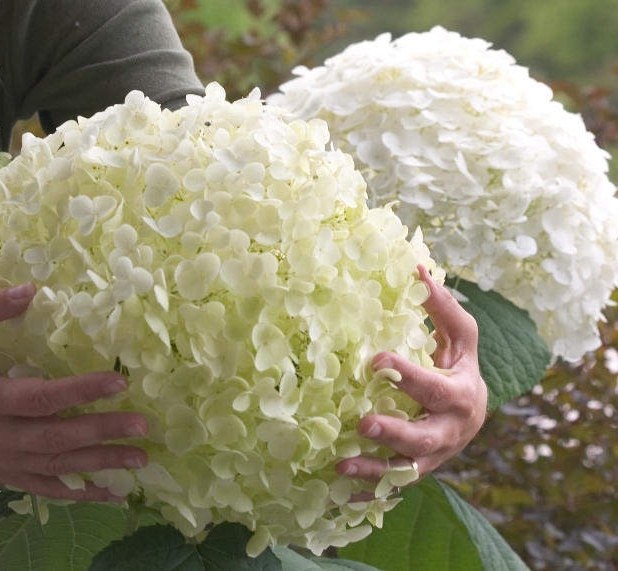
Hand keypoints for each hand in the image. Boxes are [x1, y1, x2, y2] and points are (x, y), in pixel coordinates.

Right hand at [0, 283, 148, 501]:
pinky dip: (78, 494)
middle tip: (143, 425)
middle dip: (103, 432)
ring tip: (140, 460)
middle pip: (56, 437)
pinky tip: (109, 494)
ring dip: (101, 464)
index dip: (81, 391)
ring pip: (56, 467)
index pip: (40, 398)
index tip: (119, 381)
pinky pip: (43, 488)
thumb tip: (31, 289)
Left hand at [335, 265, 487, 496]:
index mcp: (459, 396)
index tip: (376, 360)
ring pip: (405, 471)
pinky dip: (369, 495)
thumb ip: (442, 307)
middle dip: (394, 433)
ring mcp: (432, 458)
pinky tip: (339, 496)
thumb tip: (416, 266)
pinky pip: (393, 489)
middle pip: (423, 439)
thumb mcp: (460, 339)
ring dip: (374, 471)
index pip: (435, 388)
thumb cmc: (459, 369)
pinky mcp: (415, 472)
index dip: (408, 376)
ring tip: (340, 468)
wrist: (471, 417)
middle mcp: (448, 433)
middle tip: (362, 424)